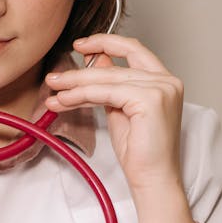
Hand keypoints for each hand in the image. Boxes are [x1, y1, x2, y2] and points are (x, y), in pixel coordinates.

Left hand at [44, 34, 196, 222]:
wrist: (153, 179)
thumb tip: (95, 62)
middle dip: (80, 72)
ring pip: (107, 80)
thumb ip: (110, 86)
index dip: (106, 43)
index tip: (82, 45)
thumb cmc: (140, 153)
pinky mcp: (150, 100)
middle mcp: (167, 81)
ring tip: (54, 91)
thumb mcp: (120, 111)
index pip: (134, 50)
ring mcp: (161, 89)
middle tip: (55, 76)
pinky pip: (106, 93)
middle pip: (115, 67)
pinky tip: (65, 100)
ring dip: (75, 85)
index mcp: (164, 80)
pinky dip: (81, 96)